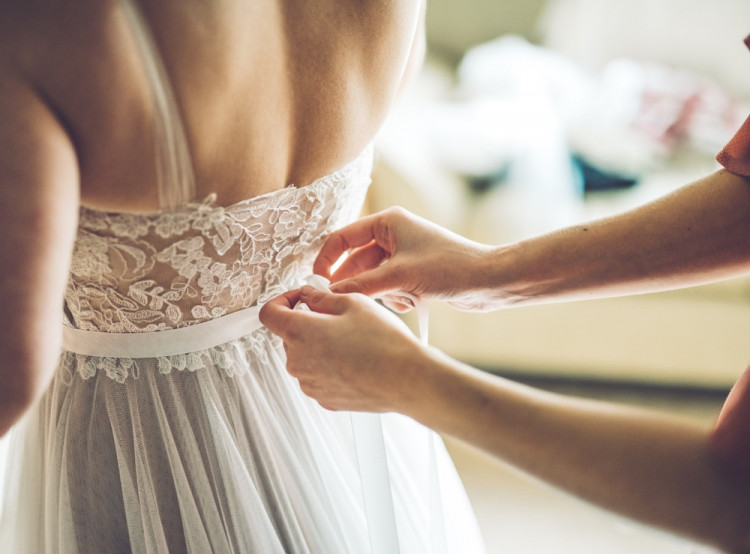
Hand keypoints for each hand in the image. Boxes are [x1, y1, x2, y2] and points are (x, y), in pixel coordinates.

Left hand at [259, 286, 424, 411]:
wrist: (407, 380)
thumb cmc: (383, 342)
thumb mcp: (353, 303)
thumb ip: (322, 297)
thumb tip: (308, 296)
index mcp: (299, 333)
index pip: (269, 313)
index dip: (283, 300)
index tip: (301, 298)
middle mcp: (298, 362)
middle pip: (290, 335)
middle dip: (308, 322)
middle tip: (339, 316)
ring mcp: (310, 384)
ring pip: (306, 356)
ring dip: (320, 345)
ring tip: (354, 340)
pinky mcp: (325, 399)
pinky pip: (319, 376)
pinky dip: (331, 366)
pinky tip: (357, 360)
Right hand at [314, 207, 496, 311]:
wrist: (488, 281)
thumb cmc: (449, 267)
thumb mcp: (399, 277)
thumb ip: (360, 286)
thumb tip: (328, 295)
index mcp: (387, 222)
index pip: (342, 238)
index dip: (326, 260)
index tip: (315, 284)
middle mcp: (393, 235)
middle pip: (355, 262)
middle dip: (356, 283)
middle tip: (344, 304)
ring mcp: (403, 256)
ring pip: (371, 279)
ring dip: (379, 293)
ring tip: (398, 299)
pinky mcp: (413, 274)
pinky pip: (388, 288)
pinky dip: (394, 298)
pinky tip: (411, 304)